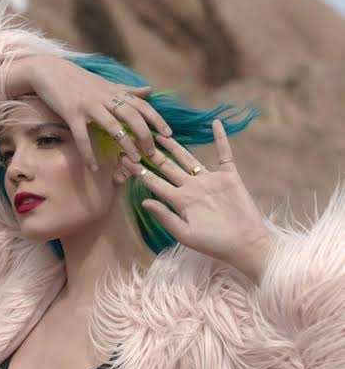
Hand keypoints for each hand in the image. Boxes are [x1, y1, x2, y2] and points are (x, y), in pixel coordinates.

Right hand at [4, 55, 172, 170]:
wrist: (48, 70)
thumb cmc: (78, 79)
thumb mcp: (106, 83)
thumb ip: (128, 90)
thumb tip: (150, 91)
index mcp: (114, 91)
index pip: (141, 105)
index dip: (156, 119)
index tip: (169, 135)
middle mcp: (105, 97)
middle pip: (132, 116)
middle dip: (145, 135)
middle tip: (152, 154)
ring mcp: (88, 105)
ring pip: (112, 126)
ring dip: (125, 145)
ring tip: (133, 162)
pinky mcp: (71, 113)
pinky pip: (82, 136)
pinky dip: (88, 153)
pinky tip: (94, 167)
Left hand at [118, 119, 271, 267]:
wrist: (244, 244)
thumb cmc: (214, 244)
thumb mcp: (185, 234)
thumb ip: (165, 216)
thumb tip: (144, 201)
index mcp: (180, 202)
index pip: (155, 183)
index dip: (139, 171)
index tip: (124, 159)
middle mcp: (192, 188)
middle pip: (168, 167)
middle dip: (152, 154)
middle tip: (137, 138)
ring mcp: (209, 181)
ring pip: (189, 158)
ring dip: (175, 146)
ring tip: (161, 133)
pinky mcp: (229, 177)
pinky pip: (224, 154)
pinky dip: (221, 138)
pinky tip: (215, 123)